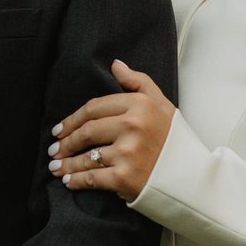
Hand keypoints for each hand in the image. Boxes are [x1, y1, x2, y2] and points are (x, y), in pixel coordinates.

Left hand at [48, 60, 175, 202]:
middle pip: (87, 131)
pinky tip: (68, 182)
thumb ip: (138, 81)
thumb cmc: (175, 139)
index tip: (59, 129)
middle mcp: (132, 126)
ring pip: (86, 156)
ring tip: (55, 167)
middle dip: (66, 142)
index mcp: (139, 105)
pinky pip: (91, 178)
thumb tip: (115, 64)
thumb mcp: (161, 104)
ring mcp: (128, 152)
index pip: (94, 108)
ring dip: (66, 163)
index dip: (72, 119)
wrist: (192, 177)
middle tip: (54, 149)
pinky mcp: (125, 178)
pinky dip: (76, 180)